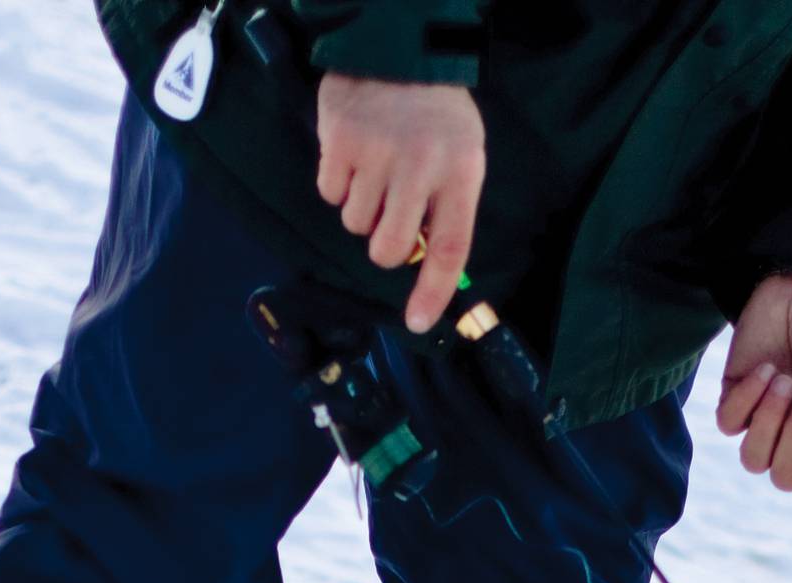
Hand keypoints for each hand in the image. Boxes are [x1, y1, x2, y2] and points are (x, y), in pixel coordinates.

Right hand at [316, 74, 485, 333]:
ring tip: (375, 170)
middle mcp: (420, 165)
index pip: (449, 249)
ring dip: (361, 209)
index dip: (432, 292)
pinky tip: (354, 155)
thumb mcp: (461, 158)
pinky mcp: (340, 141)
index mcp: (460, 173)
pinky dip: (337, 184)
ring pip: (355, 224)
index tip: (418, 322)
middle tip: (390, 214)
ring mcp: (377, 153)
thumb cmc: (435, 118)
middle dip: (385, 245)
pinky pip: (329, 194)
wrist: (398, 51)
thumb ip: (447, 212)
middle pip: (388, 249)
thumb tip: (425, 271)